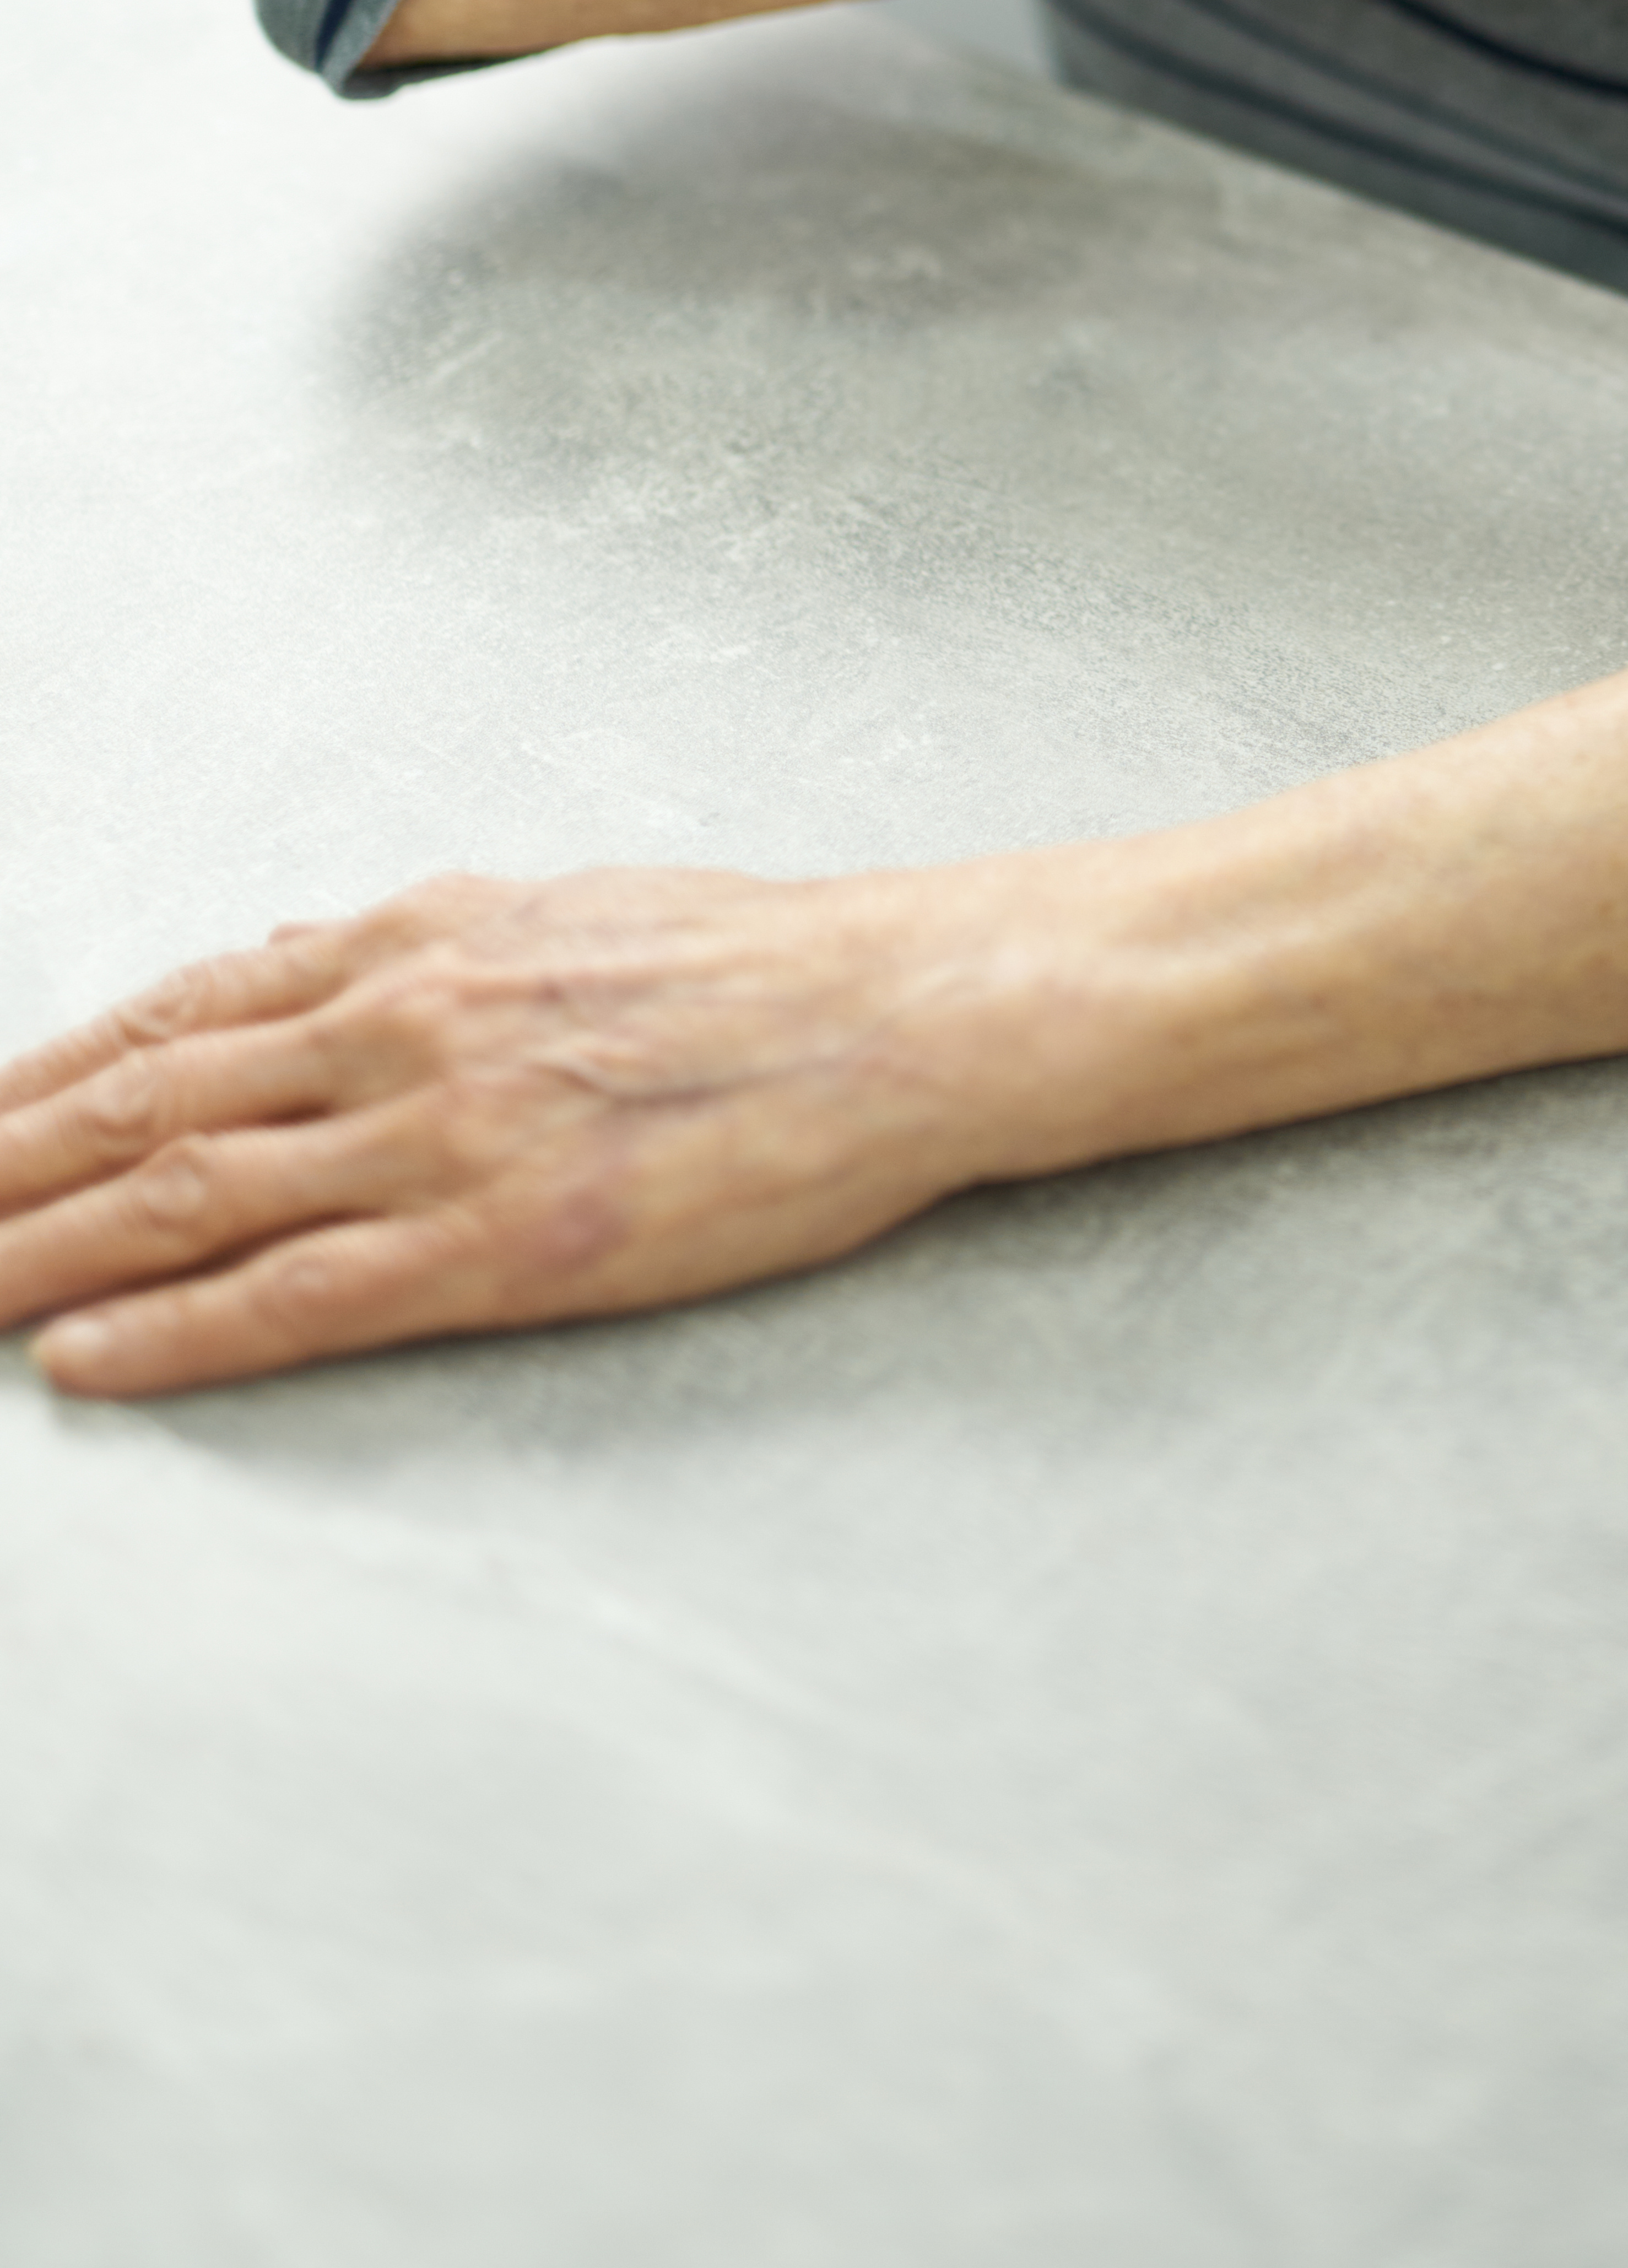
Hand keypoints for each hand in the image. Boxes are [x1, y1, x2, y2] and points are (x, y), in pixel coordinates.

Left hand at [0, 858, 1093, 1400]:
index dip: (44, 1076)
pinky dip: (170, 1331)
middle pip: (144, 1108)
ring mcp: (444, 1138)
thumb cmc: (754, 964)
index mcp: (416, 943)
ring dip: (38, 1251)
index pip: (177, 1014)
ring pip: (186, 1199)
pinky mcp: (501, 1245)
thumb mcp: (560, 909)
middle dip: (1, 1168)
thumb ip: (412, 943)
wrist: (898, 1013)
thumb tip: (289, 959)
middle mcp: (402, 1026)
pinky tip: (85, 1358)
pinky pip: (297, 1297)